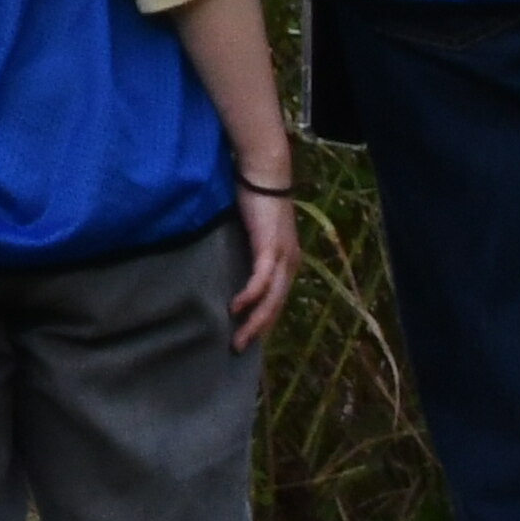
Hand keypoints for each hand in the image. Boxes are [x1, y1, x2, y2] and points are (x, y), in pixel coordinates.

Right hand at [224, 182, 297, 348]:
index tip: (247, 338)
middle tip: (238, 348)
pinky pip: (261, 281)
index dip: (264, 321)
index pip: (277, 300)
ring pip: (271, 300)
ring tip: (237, 339)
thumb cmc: (254, 198)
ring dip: (254, 322)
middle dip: (258, 330)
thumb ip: (248, 251)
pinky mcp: (270, 248)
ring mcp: (282, 257)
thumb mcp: (253, 232)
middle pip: (276, 307)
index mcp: (287, 261)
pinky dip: (250, 297)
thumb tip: (229, 266)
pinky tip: (235, 308)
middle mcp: (290, 263)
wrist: (264, 172)